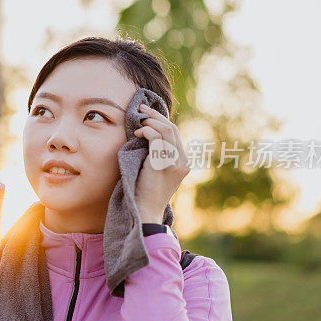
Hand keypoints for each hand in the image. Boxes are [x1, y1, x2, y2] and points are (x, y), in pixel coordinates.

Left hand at [133, 103, 189, 222]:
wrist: (145, 211)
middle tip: (140, 108)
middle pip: (172, 128)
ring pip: (166, 130)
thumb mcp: (155, 171)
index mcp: (183, 162)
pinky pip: (157, 138)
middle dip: (155, 115)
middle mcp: (183, 161)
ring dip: (149, 123)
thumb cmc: (145, 192)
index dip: (161, 120)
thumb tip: (148, 135)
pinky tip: (137, 135)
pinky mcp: (163, 165)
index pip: (175, 133)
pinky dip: (147, 132)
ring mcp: (174, 163)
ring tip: (137, 125)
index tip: (146, 113)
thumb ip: (158, 155)